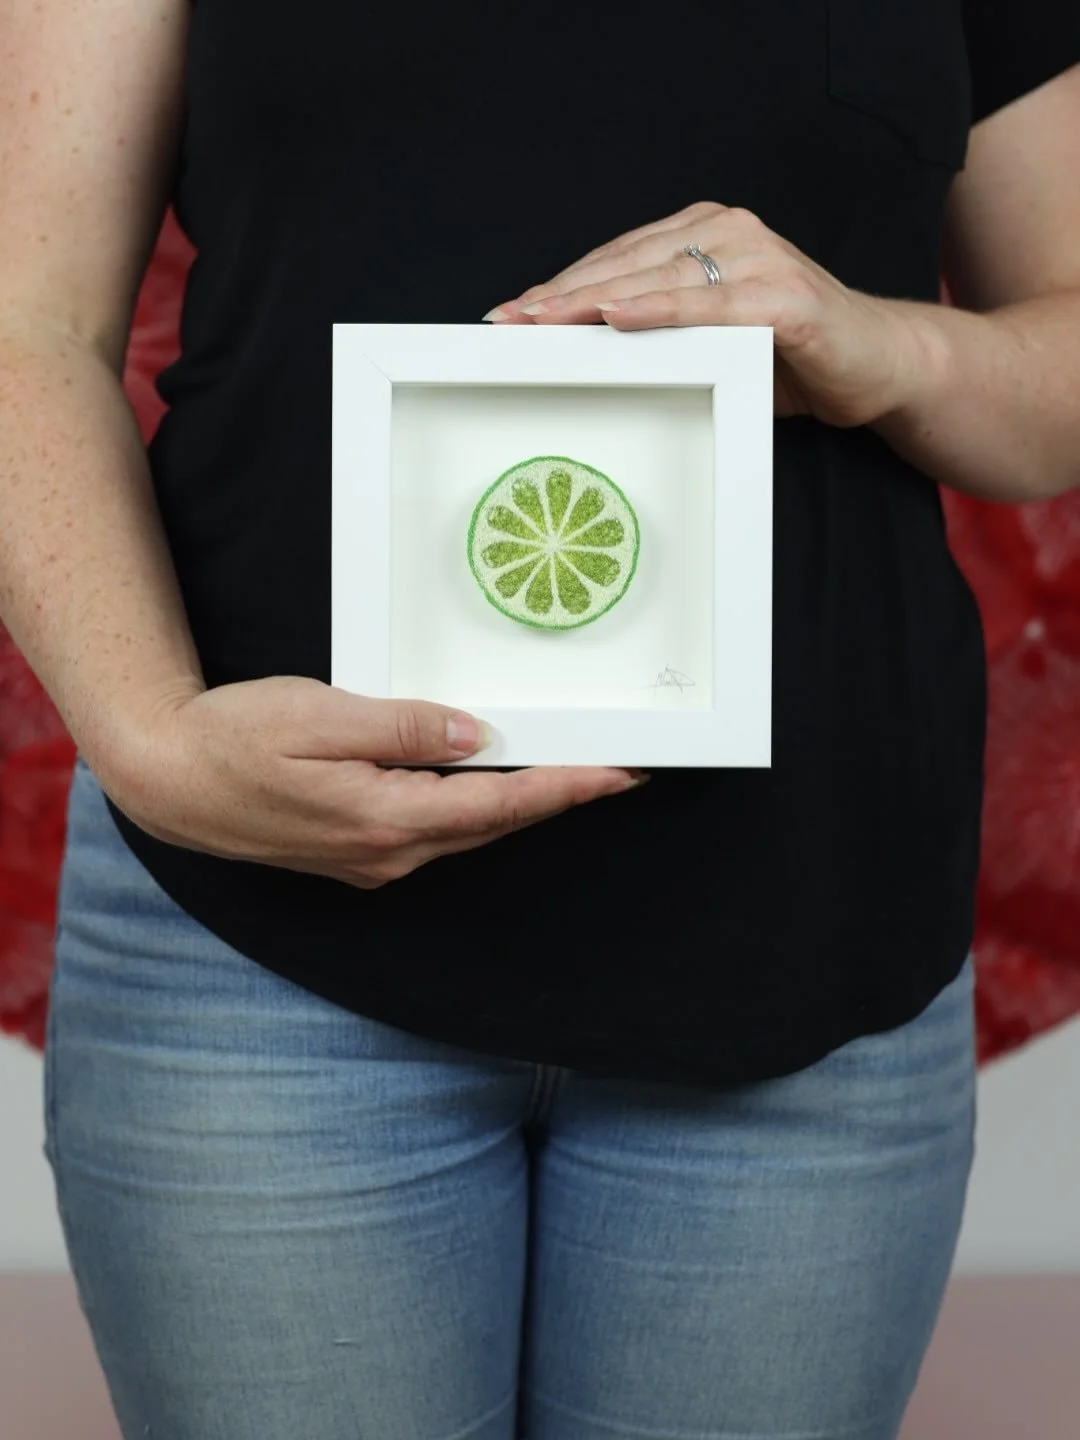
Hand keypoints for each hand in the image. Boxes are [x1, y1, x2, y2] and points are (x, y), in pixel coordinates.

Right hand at [101, 677, 638, 888]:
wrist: (165, 780)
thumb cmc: (230, 739)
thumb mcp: (318, 717)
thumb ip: (405, 728)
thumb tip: (479, 736)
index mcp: (385, 819)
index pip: (501, 805)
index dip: (567, 788)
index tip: (620, 774)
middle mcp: (388, 854)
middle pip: (495, 824)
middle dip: (560, 797)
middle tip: (617, 769)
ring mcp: (372, 863)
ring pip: (468, 832)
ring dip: (522, 805)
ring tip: (571, 773)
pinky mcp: (357, 856)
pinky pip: (437, 834)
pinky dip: (476, 810)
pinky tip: (491, 786)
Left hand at [485, 201, 931, 428]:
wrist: (878, 366)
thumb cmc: (791, 357)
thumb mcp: (712, 343)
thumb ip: (661, 335)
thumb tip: (584, 355)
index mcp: (706, 235)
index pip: (619, 259)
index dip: (564, 286)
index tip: (512, 314)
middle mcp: (729, 233)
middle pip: (628, 264)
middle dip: (564, 296)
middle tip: (511, 322)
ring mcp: (759, 258)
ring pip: (660, 279)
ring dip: (596, 301)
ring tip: (546, 322)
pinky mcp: (786, 295)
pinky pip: (711, 303)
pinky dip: (661, 311)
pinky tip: (617, 318)